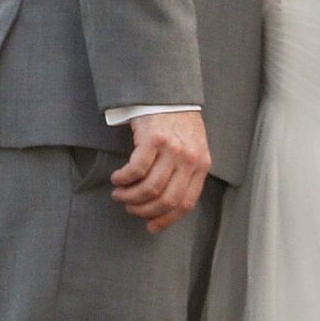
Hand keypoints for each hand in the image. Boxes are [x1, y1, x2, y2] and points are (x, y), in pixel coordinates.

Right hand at [109, 110, 214, 229]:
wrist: (167, 92)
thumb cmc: (177, 123)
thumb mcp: (192, 148)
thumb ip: (185, 173)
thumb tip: (166, 205)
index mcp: (201, 165)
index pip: (186, 203)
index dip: (166, 220)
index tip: (151, 227)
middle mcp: (190, 159)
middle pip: (166, 199)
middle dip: (144, 210)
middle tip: (130, 209)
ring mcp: (172, 149)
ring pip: (149, 188)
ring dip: (130, 196)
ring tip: (120, 194)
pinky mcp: (153, 140)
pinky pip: (136, 170)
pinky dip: (124, 179)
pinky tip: (118, 178)